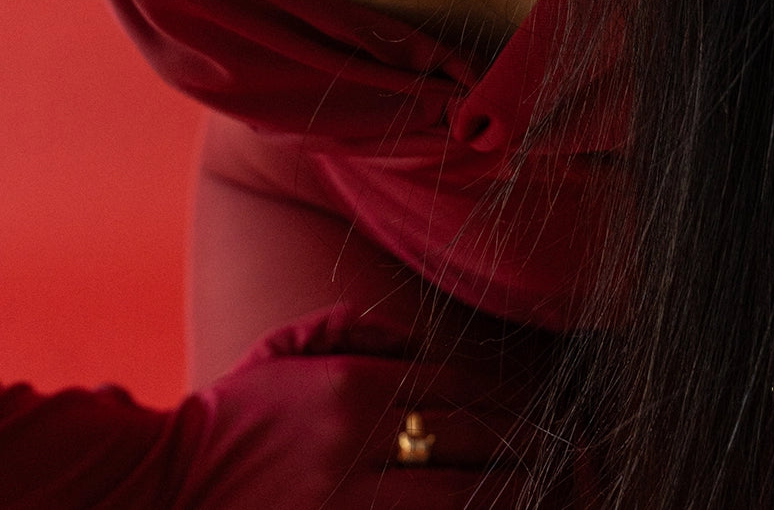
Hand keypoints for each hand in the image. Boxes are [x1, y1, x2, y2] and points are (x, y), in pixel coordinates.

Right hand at [173, 304, 557, 509]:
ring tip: (540, 486)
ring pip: (454, 496)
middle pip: (465, 440)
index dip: (502, 399)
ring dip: (505, 491)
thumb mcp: (285, 349)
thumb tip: (418, 335)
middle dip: (519, 444)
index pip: (452, 387)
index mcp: (348, 386)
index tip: (535, 408)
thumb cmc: (232, 414)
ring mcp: (346, 502)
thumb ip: (351, 327)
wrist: (164, 484)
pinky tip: (481, 509)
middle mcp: (354, 442)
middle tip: (563, 448)